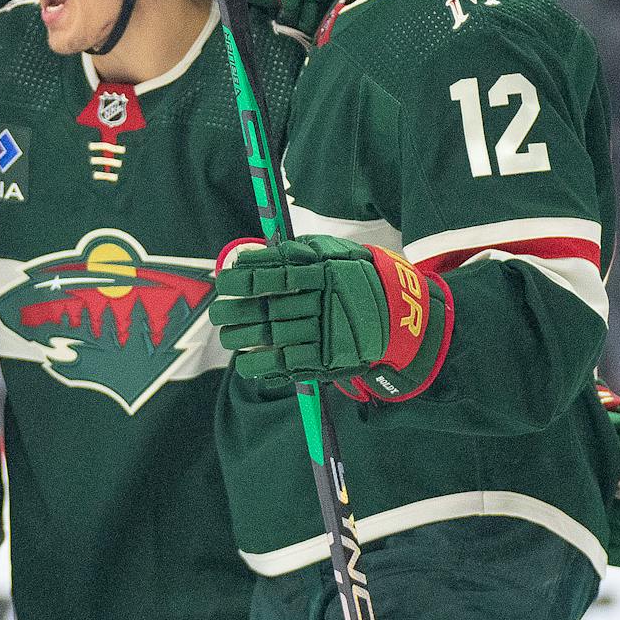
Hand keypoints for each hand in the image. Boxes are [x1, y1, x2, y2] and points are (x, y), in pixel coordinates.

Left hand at [210, 236, 451, 400]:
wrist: (401, 315)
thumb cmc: (356, 278)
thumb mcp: (331, 254)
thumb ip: (292, 254)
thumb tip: (246, 255)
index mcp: (322, 271)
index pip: (273, 274)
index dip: (243, 279)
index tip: (224, 280)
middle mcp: (322, 302)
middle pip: (267, 308)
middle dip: (236, 311)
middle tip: (218, 312)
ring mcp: (325, 332)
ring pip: (273, 337)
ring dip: (243, 339)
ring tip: (228, 336)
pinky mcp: (327, 358)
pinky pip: (288, 364)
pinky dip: (262, 366)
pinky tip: (246, 363)